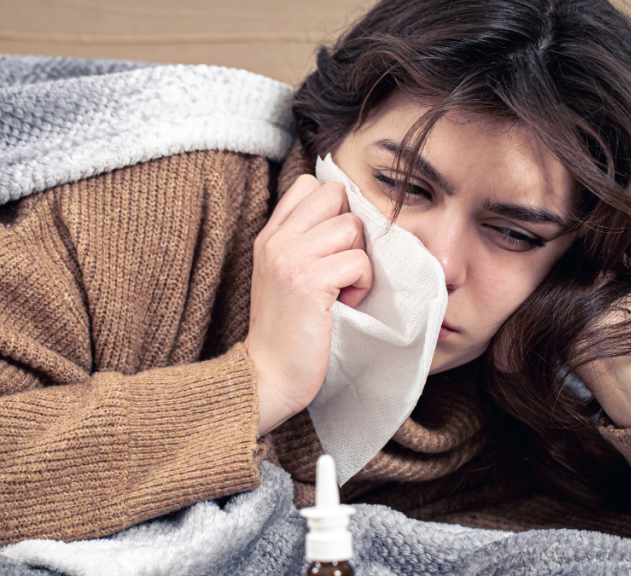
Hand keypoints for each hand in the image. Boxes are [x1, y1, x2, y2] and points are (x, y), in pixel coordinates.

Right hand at [245, 174, 372, 436]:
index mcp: (270, 235)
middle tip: (340, 267)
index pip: (310, 185)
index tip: (332, 247)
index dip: (333, 210)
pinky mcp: (309, 281)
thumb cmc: (288, 331)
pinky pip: (359, 261)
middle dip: (350, 230)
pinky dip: (361, 284)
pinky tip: (343, 305)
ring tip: (341, 290)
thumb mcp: (286, 275)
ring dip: (358, 261)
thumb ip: (305, 242)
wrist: (269, 375)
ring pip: (352, 227)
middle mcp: (276, 240)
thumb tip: (351, 217)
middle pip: (336, 195)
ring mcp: (290, 258)